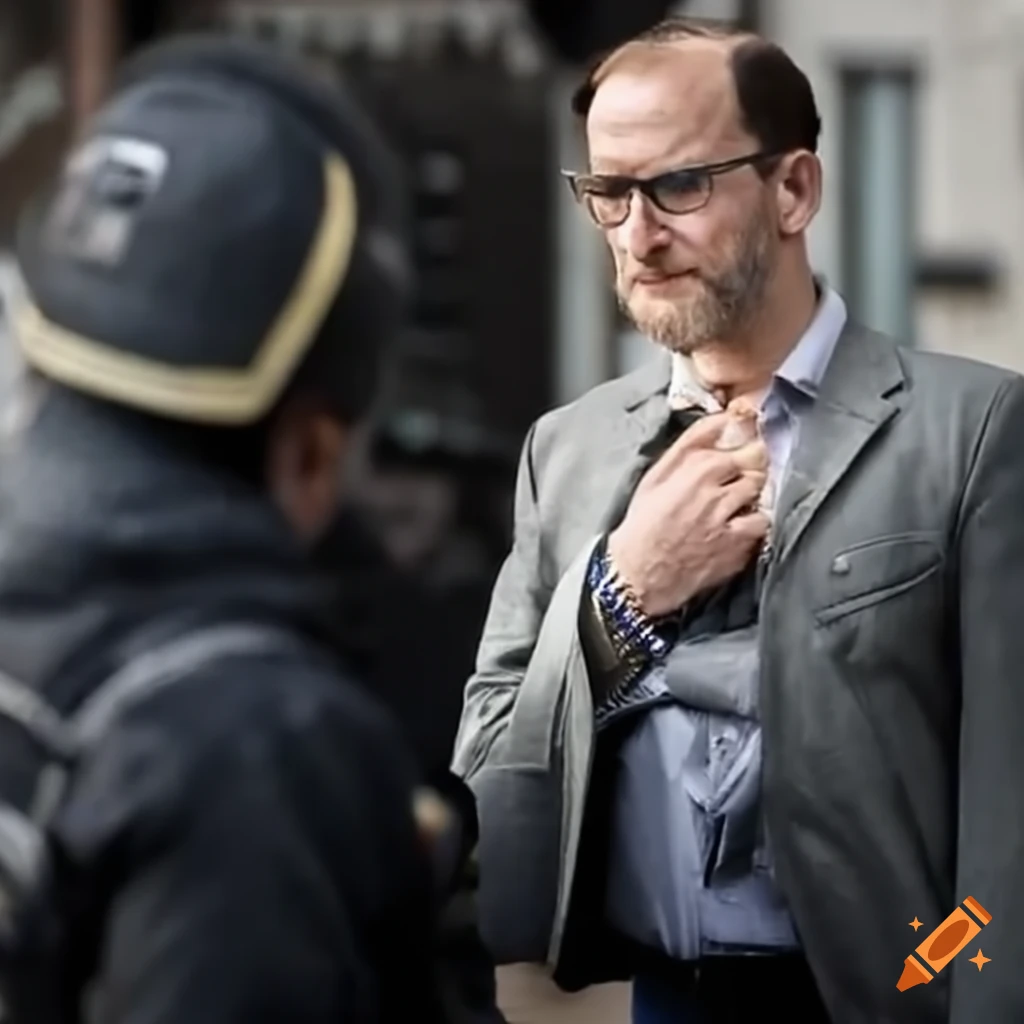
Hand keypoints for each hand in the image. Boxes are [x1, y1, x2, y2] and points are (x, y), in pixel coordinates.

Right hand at [607, 409, 769, 617]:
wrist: (638, 574)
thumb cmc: (643, 523)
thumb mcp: (656, 476)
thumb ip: (689, 445)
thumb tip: (721, 419)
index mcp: (696, 469)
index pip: (739, 442)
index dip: (743, 442)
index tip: (741, 446)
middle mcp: (717, 492)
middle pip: (755, 464)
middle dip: (752, 464)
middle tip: (740, 473)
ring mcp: (730, 521)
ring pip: (761, 492)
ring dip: (754, 491)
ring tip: (739, 499)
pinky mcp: (738, 547)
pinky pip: (762, 524)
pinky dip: (756, 520)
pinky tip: (741, 523)